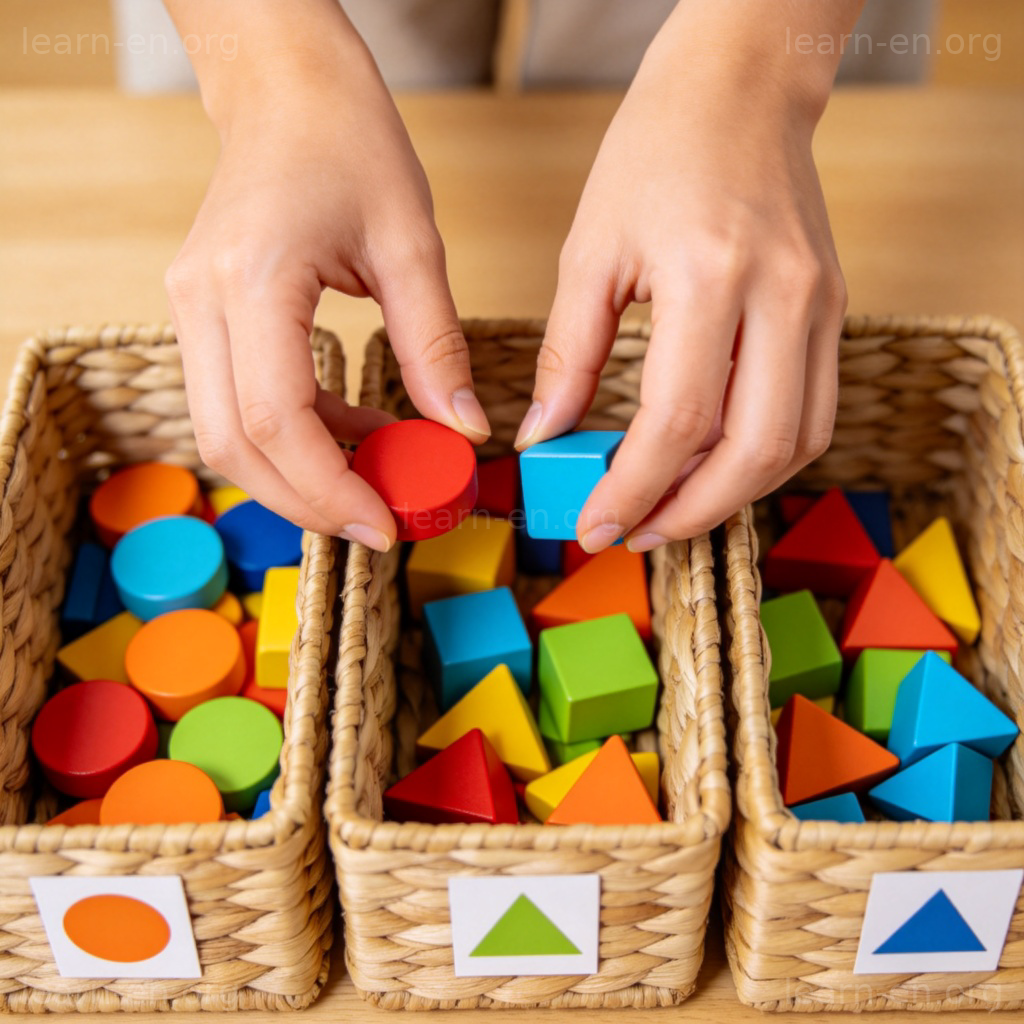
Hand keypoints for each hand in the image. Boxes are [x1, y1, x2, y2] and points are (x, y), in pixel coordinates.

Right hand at [164, 4, 488, 549]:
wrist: (286, 90)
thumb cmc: (348, 141)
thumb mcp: (411, 244)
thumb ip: (435, 346)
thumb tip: (463, 431)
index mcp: (252, 278)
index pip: (276, 419)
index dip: (329, 488)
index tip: (385, 525)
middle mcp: (201, 301)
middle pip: (234, 444)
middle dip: (307, 500)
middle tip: (379, 522)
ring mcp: (191, 309)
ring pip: (227, 433)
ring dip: (300, 473)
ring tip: (379, 478)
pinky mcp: (204, 316)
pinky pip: (241, 403)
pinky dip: (299, 435)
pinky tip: (358, 433)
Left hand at [516, 2, 853, 552]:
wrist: (740, 88)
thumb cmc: (656, 153)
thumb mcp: (589, 253)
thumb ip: (566, 356)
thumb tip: (543, 439)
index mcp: (708, 275)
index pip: (677, 422)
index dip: (632, 490)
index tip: (593, 526)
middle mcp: (781, 296)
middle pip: (752, 452)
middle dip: (688, 513)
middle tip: (633, 533)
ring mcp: (820, 305)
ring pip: (795, 445)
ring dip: (732, 495)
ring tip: (669, 508)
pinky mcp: (833, 310)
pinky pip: (812, 413)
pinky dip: (764, 457)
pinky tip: (713, 464)